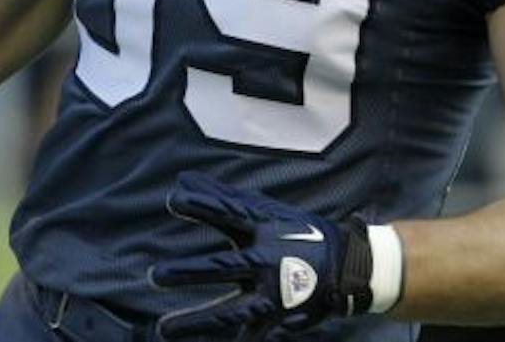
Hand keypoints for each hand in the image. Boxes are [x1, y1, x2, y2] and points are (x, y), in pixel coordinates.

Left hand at [150, 172, 374, 338]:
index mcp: (264, 228)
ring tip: (163, 330)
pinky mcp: (278, 321)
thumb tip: (182, 179)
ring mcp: (273, 295)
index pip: (229, 213)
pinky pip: (252, 339)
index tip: (173, 200)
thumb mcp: (267, 211)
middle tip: (156, 276)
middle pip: (223, 266)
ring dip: (196, 321)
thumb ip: (222, 197)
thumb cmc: (298, 234)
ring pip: (231, 312)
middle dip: (189, 272)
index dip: (202, 206)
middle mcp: (267, 260)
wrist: (349, 268)